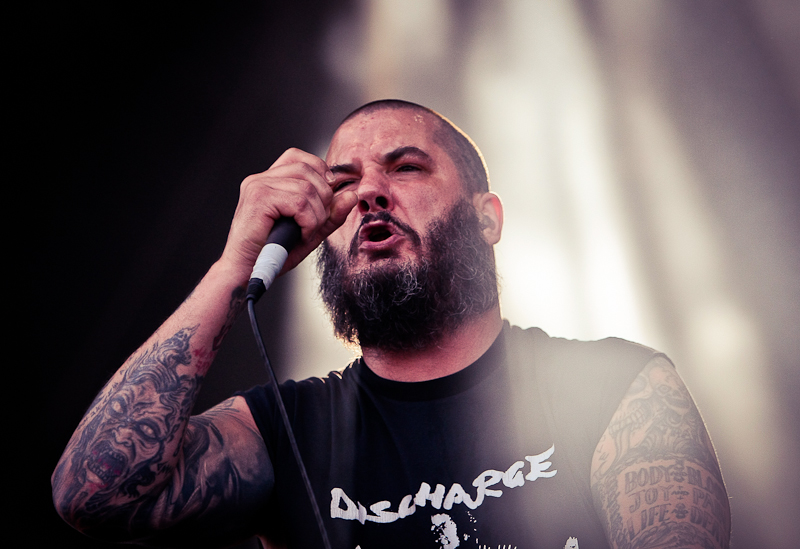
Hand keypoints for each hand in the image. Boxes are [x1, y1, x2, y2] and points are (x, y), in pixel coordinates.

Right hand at [220, 148, 357, 280]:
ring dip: (316, 215)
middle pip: (308, 170)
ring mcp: (258, 186)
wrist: (246, 273)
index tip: (325, 197)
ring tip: (306, 232)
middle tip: (315, 224)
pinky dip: (308, 221)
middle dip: (323, 198)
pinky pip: (299, 203)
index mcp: (268, 181)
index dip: (319, 172)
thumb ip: (330, 214)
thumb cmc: (271, 254)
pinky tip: (301, 234)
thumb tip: (351, 196)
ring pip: (307, 188)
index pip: (299, 157)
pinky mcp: (259, 199)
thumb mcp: (310, 231)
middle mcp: (260, 179)